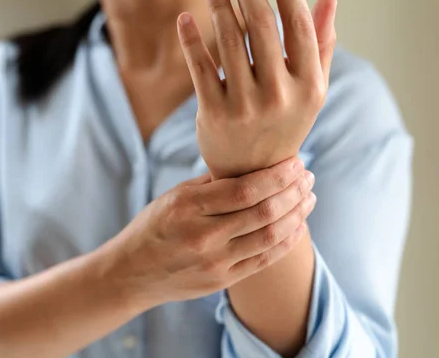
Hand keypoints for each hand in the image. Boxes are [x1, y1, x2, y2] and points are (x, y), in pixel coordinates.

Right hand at [105, 157, 315, 308]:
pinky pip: (264, 259)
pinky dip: (287, 240)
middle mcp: (202, 235)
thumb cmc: (153, 227)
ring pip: (270, 236)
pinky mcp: (222, 280)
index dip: (277, 175)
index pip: (245, 188)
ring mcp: (214, 262)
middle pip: (263, 211)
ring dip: (297, 214)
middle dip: (293, 190)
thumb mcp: (174, 196)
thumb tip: (254, 165)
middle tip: (307, 176)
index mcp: (187, 206)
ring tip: (308, 197)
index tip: (295, 162)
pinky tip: (299, 225)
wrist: (133, 273)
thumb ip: (212, 184)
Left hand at [176, 0, 336, 178]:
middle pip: (262, 26)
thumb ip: (321, 46)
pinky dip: (191, 39)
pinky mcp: (213, 114)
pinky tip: (186, 17)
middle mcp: (280, 94)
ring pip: (230, 42)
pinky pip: (200, 67)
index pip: (299, 25)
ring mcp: (245, 106)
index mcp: (309, 85)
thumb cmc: (285, 123)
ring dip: (219, 5)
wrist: (253, 174)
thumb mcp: (311, 91)